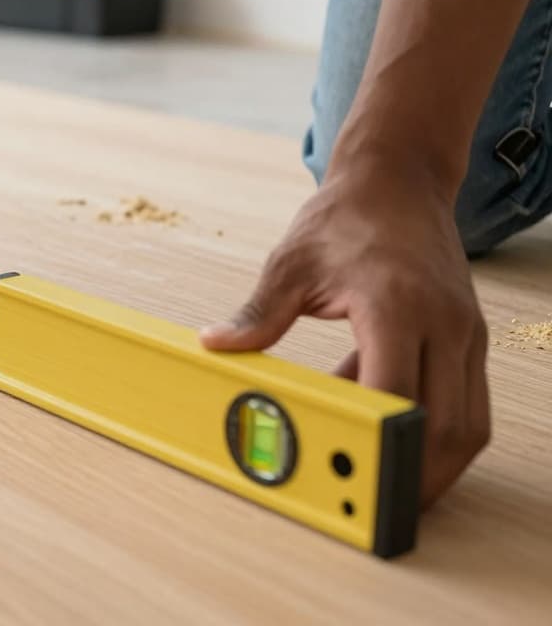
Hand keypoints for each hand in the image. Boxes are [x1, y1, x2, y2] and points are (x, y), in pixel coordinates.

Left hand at [200, 159, 490, 506]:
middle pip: (446, 424)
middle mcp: (443, 323)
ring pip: (467, 422)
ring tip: (381, 478)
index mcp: (396, 304)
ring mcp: (464, 333)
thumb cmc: (345, 219)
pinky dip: (429, 426)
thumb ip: (259, 313)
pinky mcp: (467, 337)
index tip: (353, 473)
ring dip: (430, 460)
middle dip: (414, 475)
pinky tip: (378, 419)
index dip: (378, 441)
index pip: (396, 391)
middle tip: (373, 505)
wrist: (398, 179)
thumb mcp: (291, 262)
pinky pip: (463, 400)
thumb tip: (217, 344)